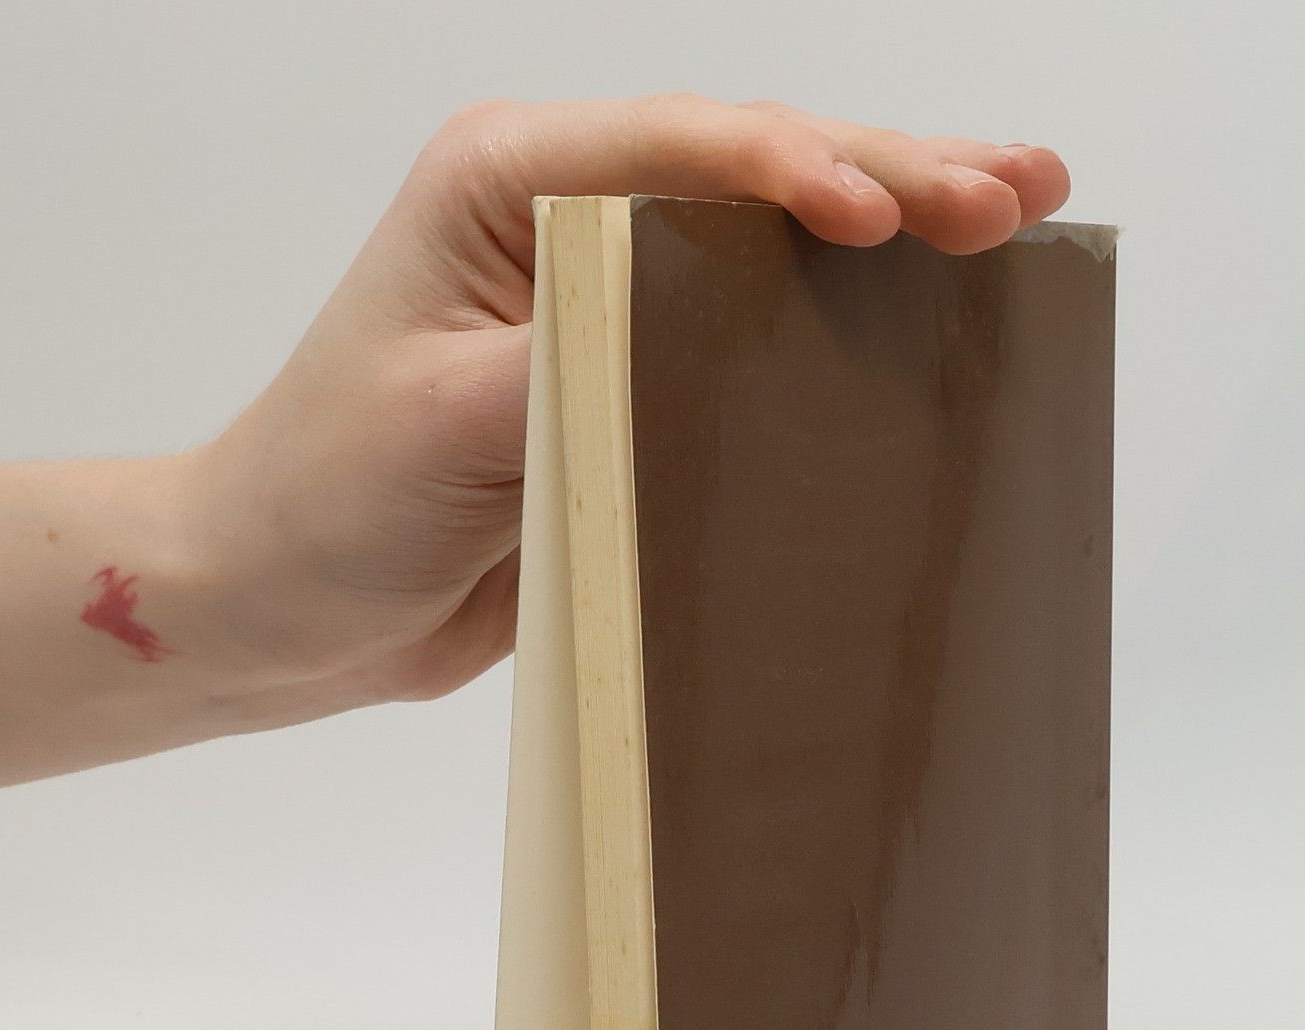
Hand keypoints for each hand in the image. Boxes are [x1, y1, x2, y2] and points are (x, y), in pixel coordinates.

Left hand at [194, 95, 1071, 714]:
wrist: (285, 604)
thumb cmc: (328, 498)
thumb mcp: (442, 423)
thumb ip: (574, 367)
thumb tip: (706, 342)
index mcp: (506, 185)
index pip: (678, 150)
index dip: (796, 171)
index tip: (887, 217)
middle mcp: (568, 224)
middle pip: (752, 175)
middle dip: (891, 177)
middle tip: (1017, 192)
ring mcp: (611, 305)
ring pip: (773, 249)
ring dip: (896, 233)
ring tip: (1019, 211)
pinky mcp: (635, 391)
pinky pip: (757, 350)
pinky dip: (847, 334)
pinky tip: (930, 320)